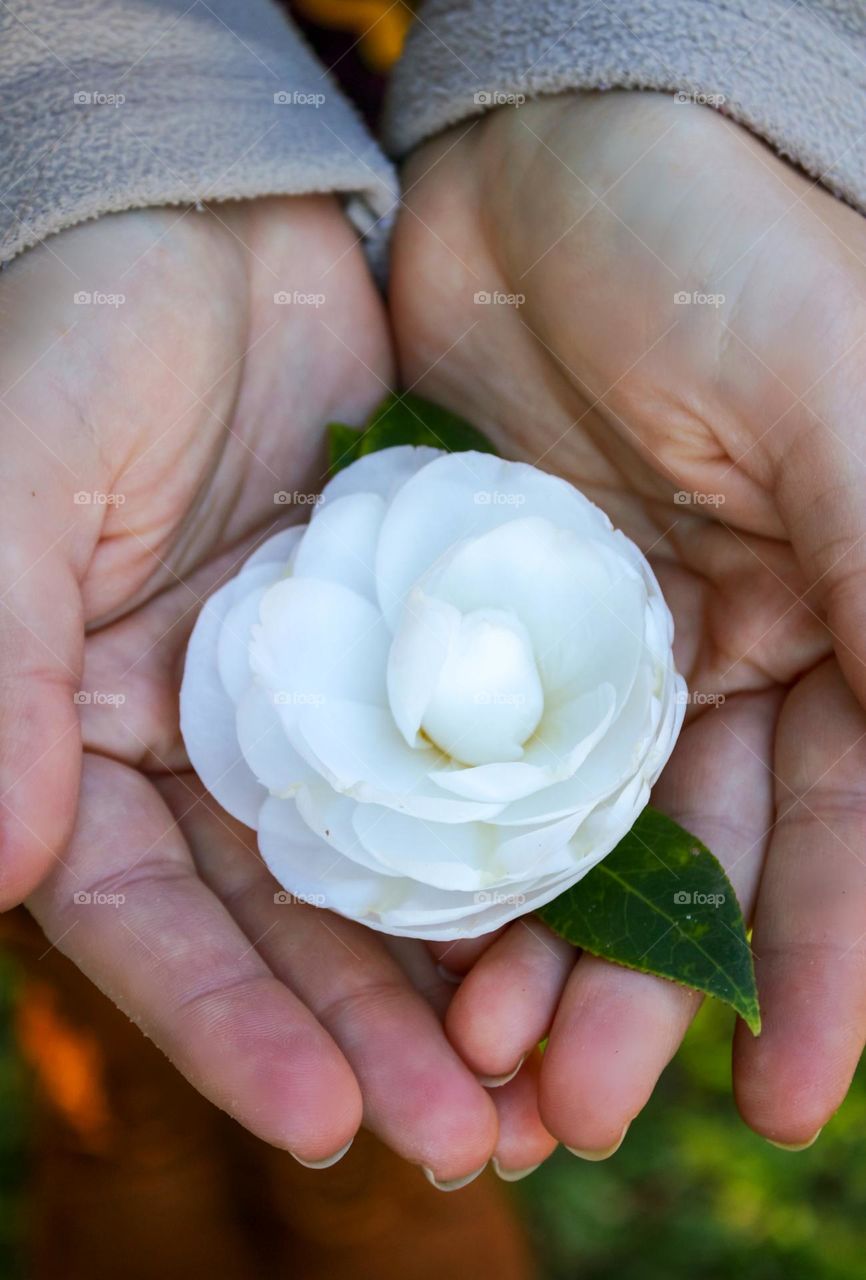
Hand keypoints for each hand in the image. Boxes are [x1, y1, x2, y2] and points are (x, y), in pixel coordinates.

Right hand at [1, 199, 503, 1179]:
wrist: (216, 231)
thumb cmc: (82, 338)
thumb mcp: (20, 492)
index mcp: (88, 736)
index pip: (149, 914)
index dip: (227, 1019)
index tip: (322, 1116)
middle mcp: (211, 745)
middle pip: (287, 923)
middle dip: (368, 1036)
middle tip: (465, 1140)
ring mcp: (320, 704)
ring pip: (392, 867)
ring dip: (458, 978)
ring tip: (536, 1085)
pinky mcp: (415, 651)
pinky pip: (473, 757)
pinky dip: (519, 843)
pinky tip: (578, 921)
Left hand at [391, 91, 865, 1156]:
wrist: (554, 154)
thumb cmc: (722, 249)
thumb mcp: (835, 410)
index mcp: (843, 610)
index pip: (846, 822)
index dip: (824, 962)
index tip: (787, 1093)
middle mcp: (733, 645)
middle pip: (702, 853)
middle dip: (652, 989)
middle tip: (579, 1109)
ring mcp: (604, 637)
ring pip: (579, 827)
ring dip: (540, 949)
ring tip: (491, 1063)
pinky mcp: (490, 612)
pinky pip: (471, 754)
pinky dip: (452, 848)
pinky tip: (423, 940)